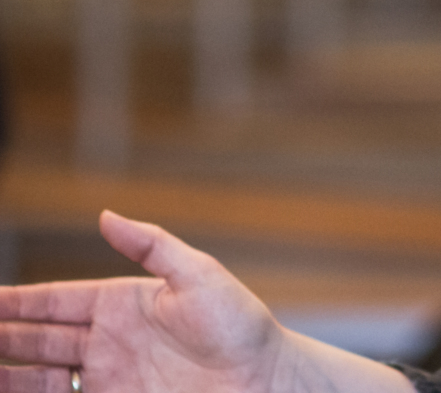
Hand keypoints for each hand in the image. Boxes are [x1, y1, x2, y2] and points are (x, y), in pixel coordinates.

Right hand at [0, 212, 411, 392]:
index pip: (54, 301)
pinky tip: (11, 391)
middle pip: (36, 340)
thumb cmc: (240, 325)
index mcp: (122, 303)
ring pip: (38, 377)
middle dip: (2, 337)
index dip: (15, 302)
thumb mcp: (198, 274)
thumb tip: (105, 215)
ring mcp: (109, 377)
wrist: (265, 380)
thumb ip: (150, 244)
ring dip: (8, 373)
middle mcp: (108, 341)